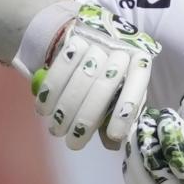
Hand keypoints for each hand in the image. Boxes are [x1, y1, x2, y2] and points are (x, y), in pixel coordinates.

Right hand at [31, 4, 160, 149]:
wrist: (92, 45)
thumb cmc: (111, 82)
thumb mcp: (118, 100)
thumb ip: (115, 119)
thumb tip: (112, 143)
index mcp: (140, 65)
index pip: (136, 88)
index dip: (125, 114)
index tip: (113, 136)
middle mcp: (121, 50)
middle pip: (104, 87)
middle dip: (86, 119)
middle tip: (73, 142)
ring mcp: (98, 43)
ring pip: (80, 78)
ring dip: (66, 108)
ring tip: (57, 129)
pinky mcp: (75, 39)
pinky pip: (60, 66)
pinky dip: (51, 91)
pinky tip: (44, 109)